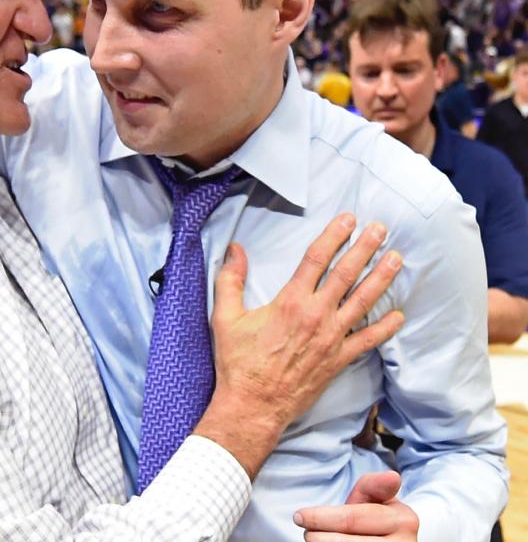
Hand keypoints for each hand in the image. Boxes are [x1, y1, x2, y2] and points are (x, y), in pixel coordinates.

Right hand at [194, 214, 403, 477]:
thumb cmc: (238, 362)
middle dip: (365, 249)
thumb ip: (230, 280)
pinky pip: (368, 341)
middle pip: (346, 274)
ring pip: (363, 302)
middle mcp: (316, 315)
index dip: (334, 236)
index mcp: (290, 301)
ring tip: (397, 259)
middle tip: (381, 229)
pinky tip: (399, 315)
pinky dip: (386, 328)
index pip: (316, 259)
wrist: (253, 405)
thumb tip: (234, 249)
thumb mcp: (225, 317)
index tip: (348, 219)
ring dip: (381, 278)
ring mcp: (331, 338)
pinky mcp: (338, 360)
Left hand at [294, 470, 418, 539]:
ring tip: (313, 537)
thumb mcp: (373, 499)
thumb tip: (393, 477)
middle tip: (304, 528)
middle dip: (317, 535)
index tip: (298, 516)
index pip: (351, 519)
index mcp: (404, 520)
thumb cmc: (374, 518)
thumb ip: (373, 486)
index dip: (320, 518)